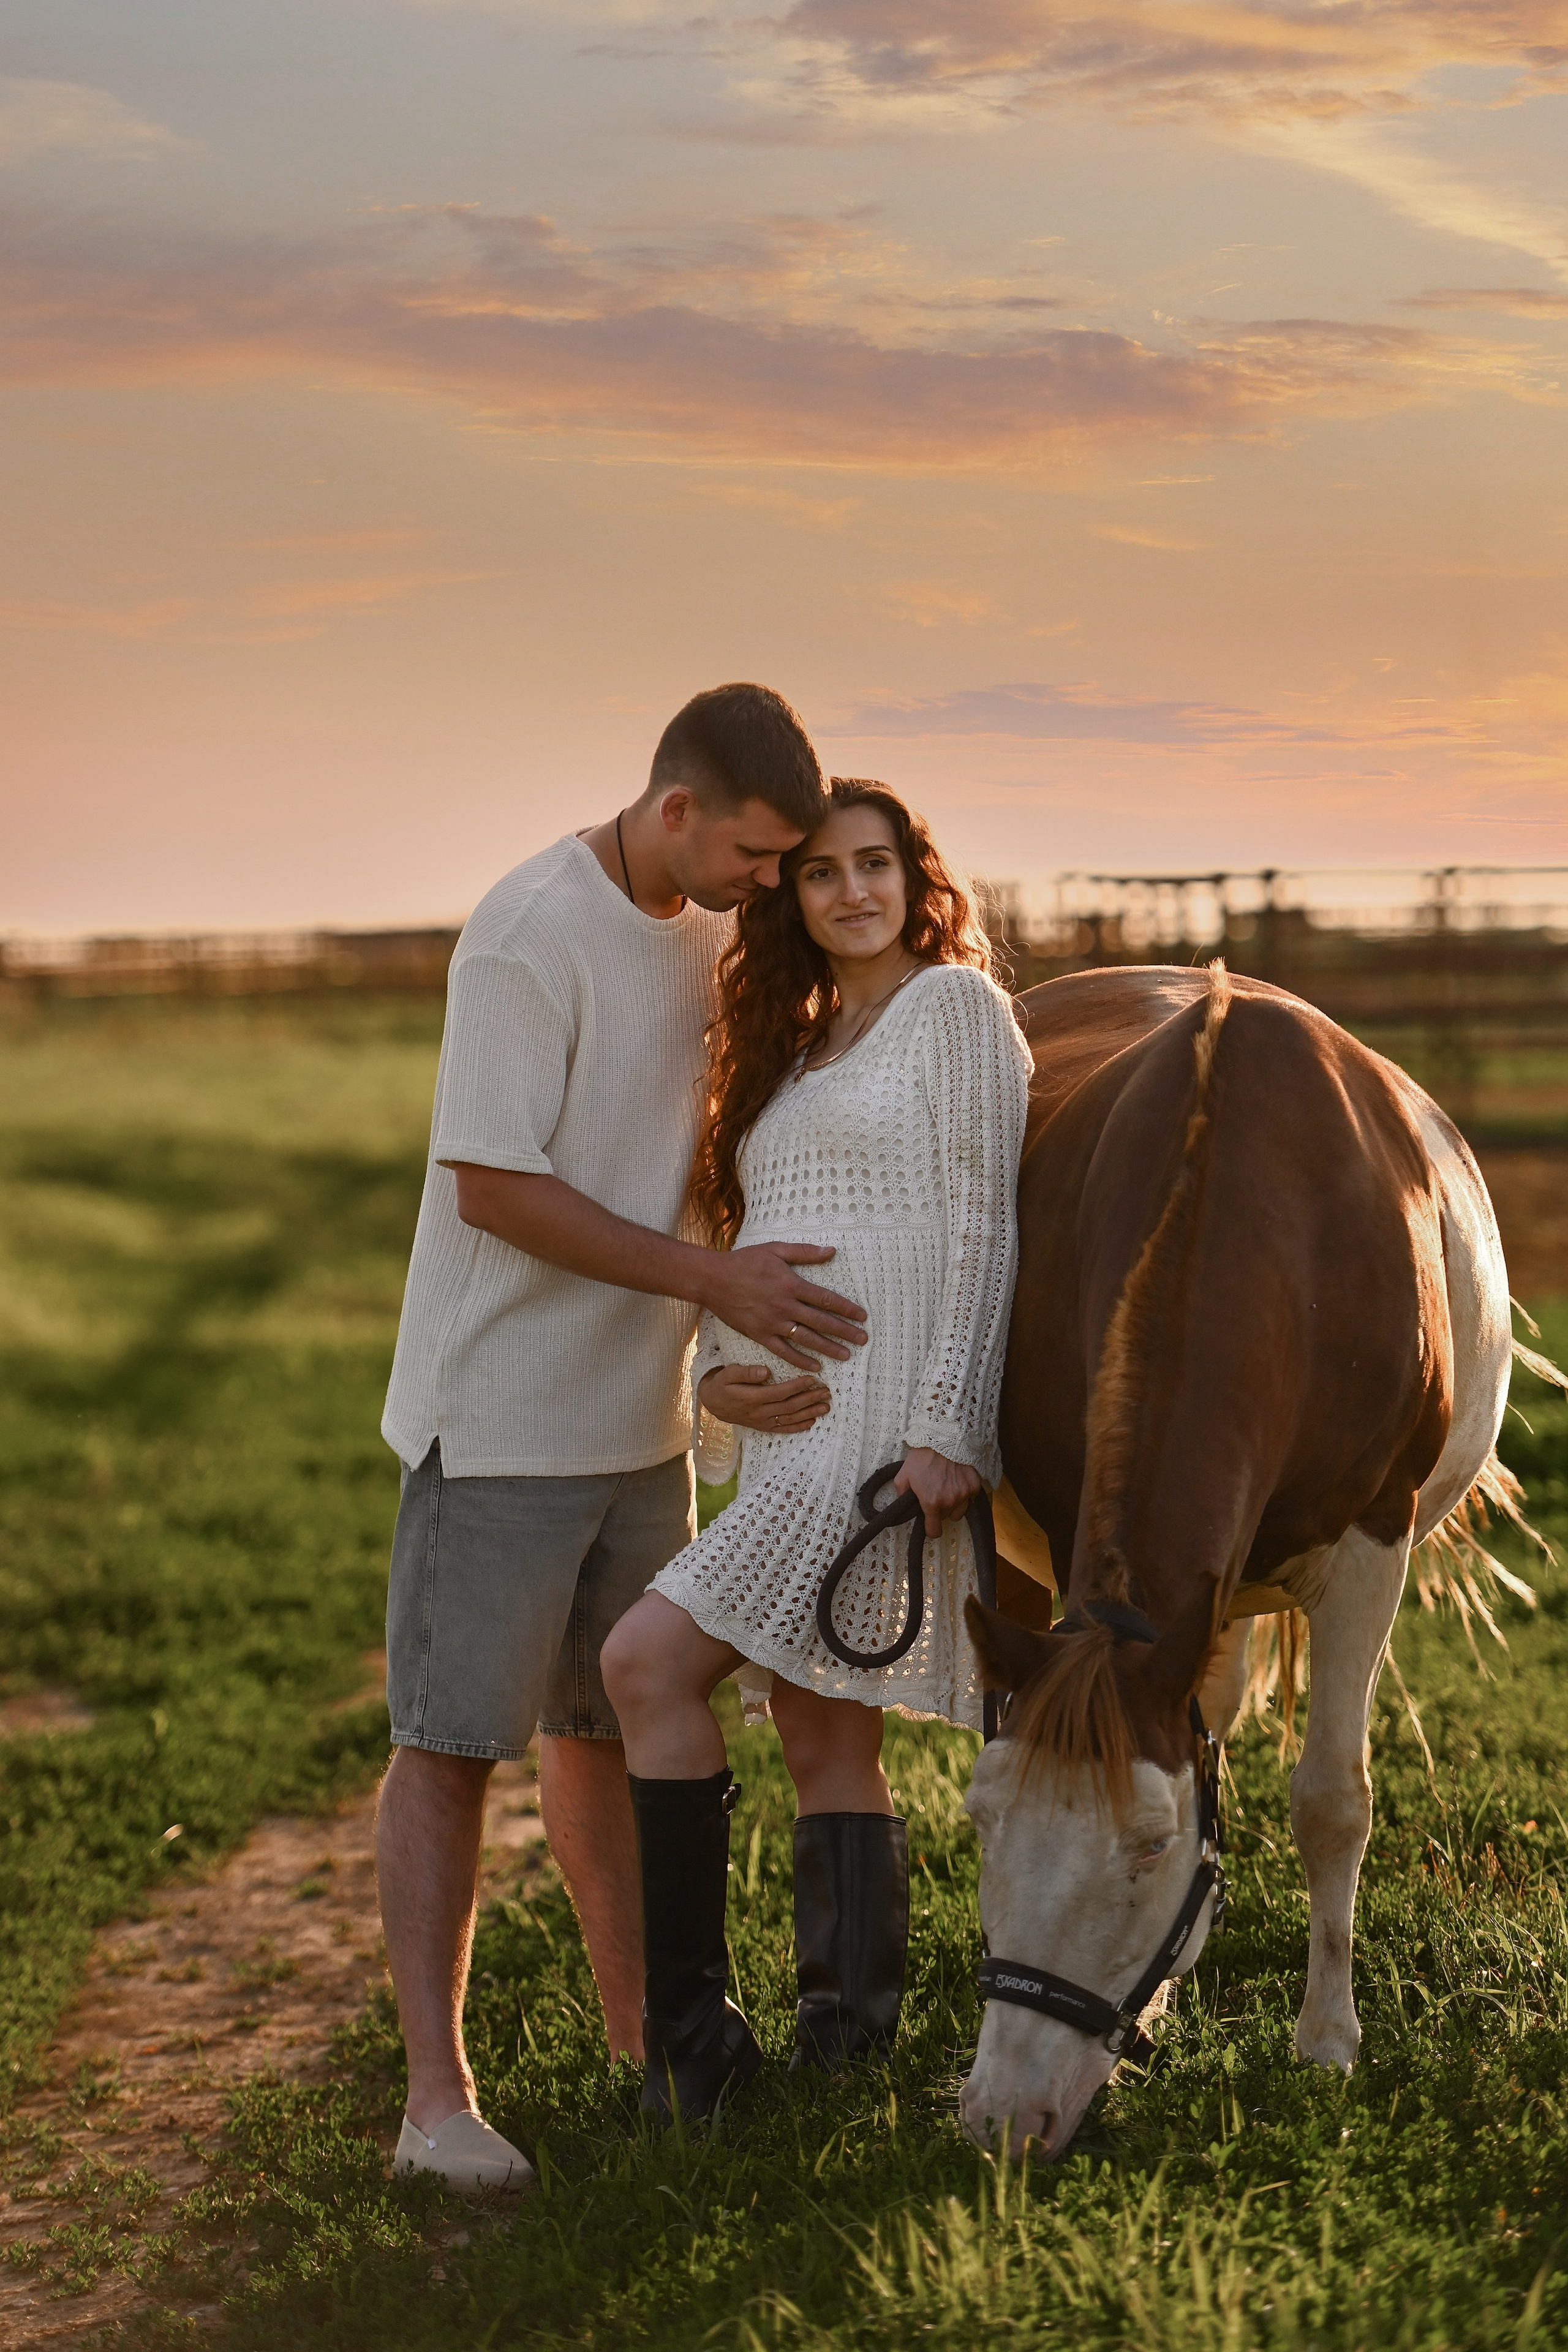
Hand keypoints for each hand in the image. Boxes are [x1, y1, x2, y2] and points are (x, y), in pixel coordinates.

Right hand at [698, 1363, 831, 1433]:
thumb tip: (766, 1371)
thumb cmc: (721, 1384)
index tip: (812, 1378)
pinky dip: (798, 1427)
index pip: (780, 1392)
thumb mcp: (728, 1373)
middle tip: (826, 1391)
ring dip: (809, 1413)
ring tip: (825, 1407)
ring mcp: (762, 1422)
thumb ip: (746, 1372)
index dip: (797, 1386)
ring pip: (790, 1418)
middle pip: (789, 1406)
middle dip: (810, 1399)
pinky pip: (783, 1429)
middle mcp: (759, 1413)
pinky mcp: (763, 1427)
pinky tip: (812, 1422)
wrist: (712, 1403)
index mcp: (752, 1398)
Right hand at [703, 1243, 868, 1370]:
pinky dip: (801, 1360)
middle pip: (822, 1321)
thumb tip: (832, 1250)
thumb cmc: (744, 1261)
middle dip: (845, 1331)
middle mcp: (785, 1306)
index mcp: (791, 1284)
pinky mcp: (760, 1335)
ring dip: (829, 1348)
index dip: (847, 1308)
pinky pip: (784, 1351)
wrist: (712, 1279)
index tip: (862, 1316)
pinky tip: (816, 1367)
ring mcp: (772, 1323)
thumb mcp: (775, 1250)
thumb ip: (804, 1252)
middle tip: (863, 1340)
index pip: (826, 1299)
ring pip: (807, 1339)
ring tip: (847, 1355)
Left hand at [894, 1446, 981, 1537]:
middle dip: (940, 1510)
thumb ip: (901, 1496)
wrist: (942, 1437)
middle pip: (946, 1518)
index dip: (930, 1529)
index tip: (929, 1524)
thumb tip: (905, 1507)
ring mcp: (964, 1493)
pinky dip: (964, 1492)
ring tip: (946, 1488)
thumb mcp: (902, 1476)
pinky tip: (956, 1480)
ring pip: (959, 1510)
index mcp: (931, 1502)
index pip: (934, 1531)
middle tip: (934, 1494)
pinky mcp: (974, 1485)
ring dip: (953, 1504)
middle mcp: (950, 1501)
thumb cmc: (921, 1457)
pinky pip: (970, 1497)